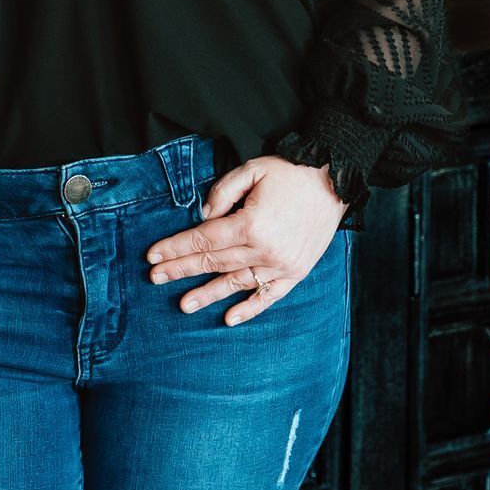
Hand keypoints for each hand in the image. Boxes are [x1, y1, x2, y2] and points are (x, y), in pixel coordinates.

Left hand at [145, 156, 344, 323]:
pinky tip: (229, 319)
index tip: (153, 255)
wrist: (335, 181)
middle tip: (155, 278)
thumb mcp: (253, 170)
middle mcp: (264, 250)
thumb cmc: (292, 173)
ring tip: (184, 305)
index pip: (203, 240)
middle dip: (181, 269)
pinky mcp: (296, 272)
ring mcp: (281, 265)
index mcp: (251, 224)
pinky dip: (250, 308)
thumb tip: (202, 217)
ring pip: (236, 283)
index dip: (176, 247)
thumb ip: (223, 192)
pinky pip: (269, 296)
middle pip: (214, 262)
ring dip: (208, 294)